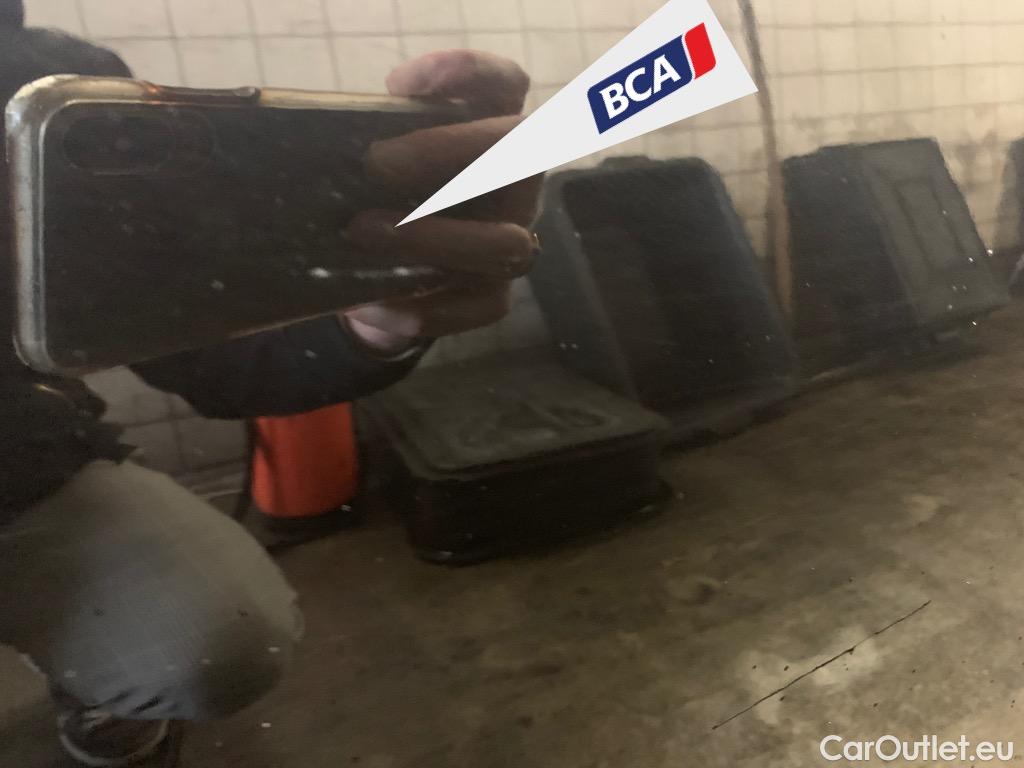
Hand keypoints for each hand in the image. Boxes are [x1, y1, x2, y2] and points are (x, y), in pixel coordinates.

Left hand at [342, 50, 541, 354]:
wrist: (376, 273)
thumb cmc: (378, 196)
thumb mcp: (374, 162)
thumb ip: (370, 140)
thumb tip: (322, 140)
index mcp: (488, 134)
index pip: (506, 85)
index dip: (470, 73)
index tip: (399, 85)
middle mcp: (514, 185)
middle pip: (516, 156)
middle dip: (445, 151)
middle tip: (374, 161)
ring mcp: (511, 242)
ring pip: (502, 243)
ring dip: (431, 237)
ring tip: (360, 233)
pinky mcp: (492, 297)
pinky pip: (475, 308)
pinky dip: (421, 309)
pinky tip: (368, 307)